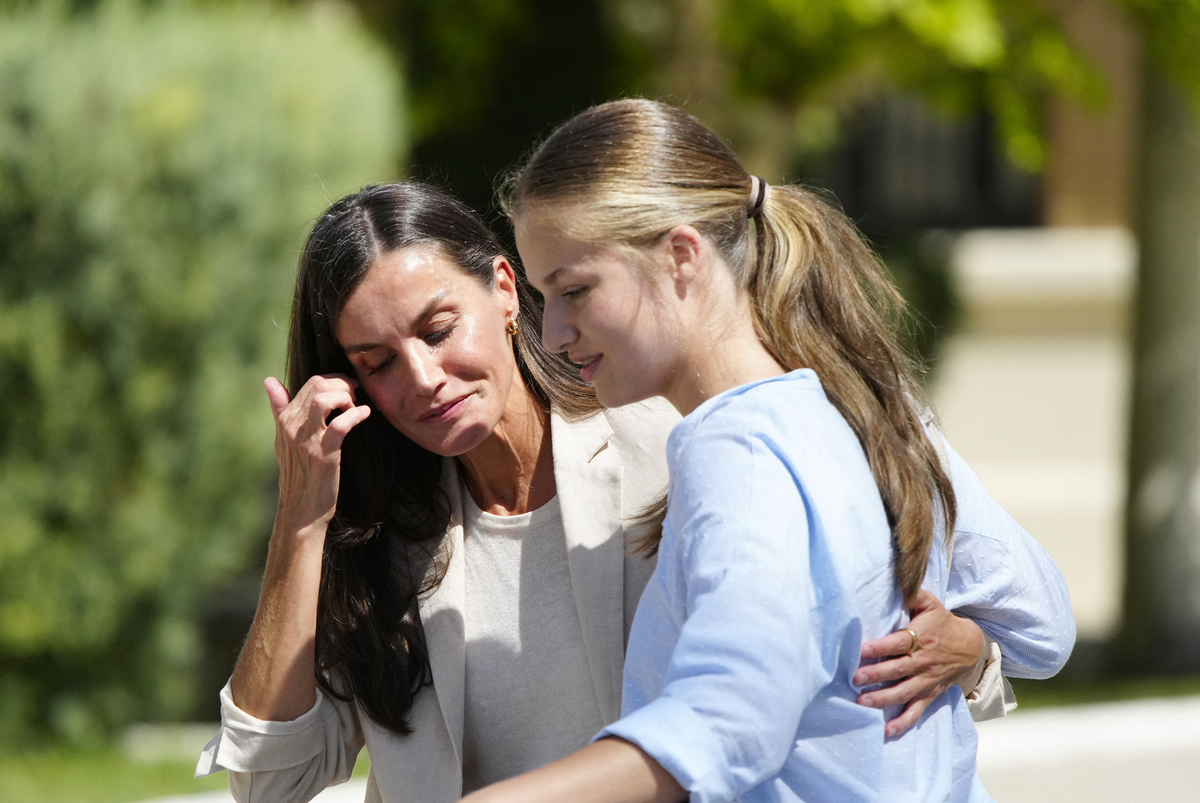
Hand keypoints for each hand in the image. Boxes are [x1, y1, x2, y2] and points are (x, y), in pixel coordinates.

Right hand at [265, 374, 370, 534]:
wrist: (301, 510)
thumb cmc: (298, 474)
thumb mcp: (284, 439)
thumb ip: (279, 408)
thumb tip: (269, 380)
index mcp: (284, 421)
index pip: (310, 384)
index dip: (335, 381)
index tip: (349, 389)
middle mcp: (292, 427)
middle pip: (318, 386)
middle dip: (343, 385)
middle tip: (356, 396)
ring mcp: (306, 441)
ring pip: (324, 399)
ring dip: (346, 397)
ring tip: (356, 407)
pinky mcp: (323, 455)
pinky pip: (340, 424)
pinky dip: (356, 415)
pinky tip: (365, 414)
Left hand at [853, 589, 986, 736]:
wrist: (970, 646)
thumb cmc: (941, 622)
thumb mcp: (930, 604)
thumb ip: (913, 593)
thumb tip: (897, 578)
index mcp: (921, 637)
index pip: (899, 643)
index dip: (881, 647)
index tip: (863, 650)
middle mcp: (923, 661)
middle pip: (897, 669)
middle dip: (876, 675)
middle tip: (855, 678)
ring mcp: (927, 680)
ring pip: (904, 692)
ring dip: (883, 699)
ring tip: (862, 703)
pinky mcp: (930, 694)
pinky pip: (917, 711)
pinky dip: (903, 722)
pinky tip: (887, 730)